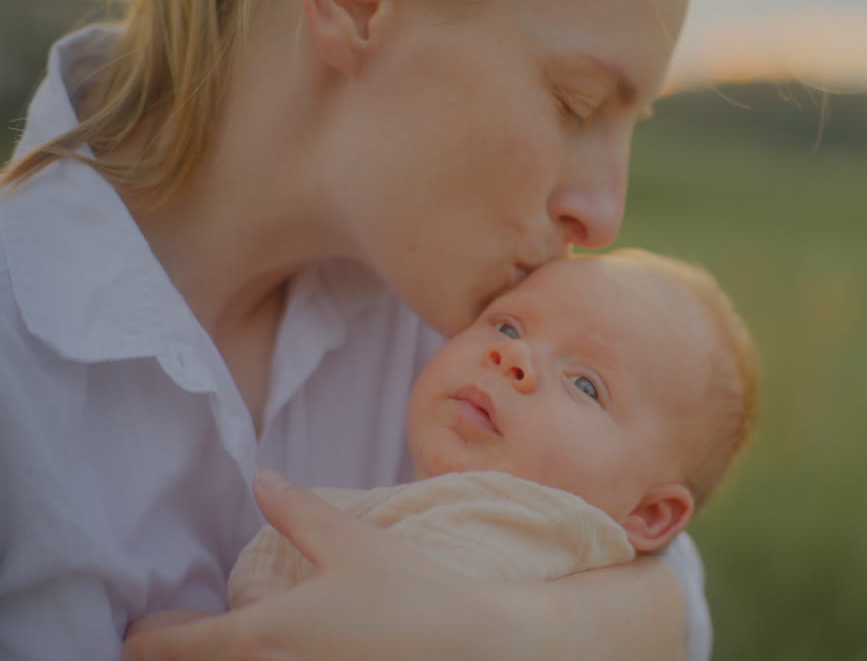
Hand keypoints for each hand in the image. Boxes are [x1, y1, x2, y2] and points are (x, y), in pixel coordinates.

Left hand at [123, 469, 551, 660]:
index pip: (175, 648)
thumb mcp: (351, 543)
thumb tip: (261, 478)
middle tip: (179, 635)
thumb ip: (297, 512)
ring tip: (235, 641)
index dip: (147, 639)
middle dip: (183, 654)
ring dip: (227, 660)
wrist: (475, 648)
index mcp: (262, 638)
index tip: (138, 632)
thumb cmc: (412, 595)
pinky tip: (289, 648)